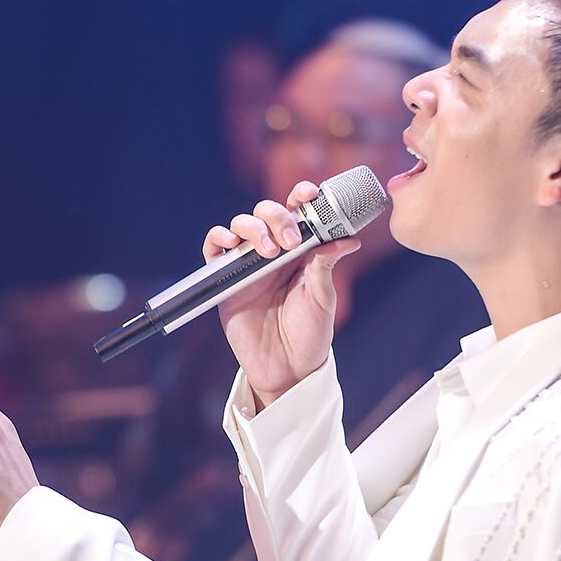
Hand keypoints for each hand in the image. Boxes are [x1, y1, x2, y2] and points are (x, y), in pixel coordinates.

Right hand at [204, 180, 361, 407]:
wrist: (286, 368)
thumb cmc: (309, 333)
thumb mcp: (323, 298)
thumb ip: (326, 266)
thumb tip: (346, 240)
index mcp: (301, 250)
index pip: (299, 212)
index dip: (302, 195)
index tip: (309, 193)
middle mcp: (274, 251)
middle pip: (267, 212)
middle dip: (278, 217)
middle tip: (291, 242)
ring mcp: (248, 264)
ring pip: (242, 225)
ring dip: (254, 229)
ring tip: (269, 252)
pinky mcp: (226, 279)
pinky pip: (214, 249)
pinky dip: (218, 238)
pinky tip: (231, 243)